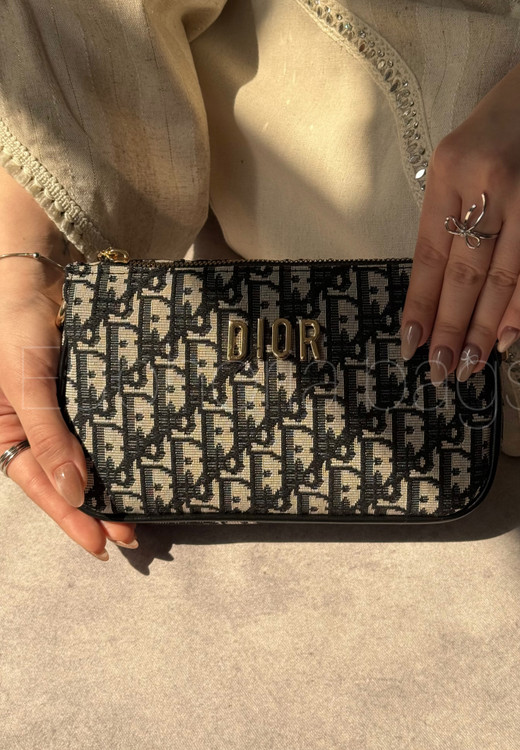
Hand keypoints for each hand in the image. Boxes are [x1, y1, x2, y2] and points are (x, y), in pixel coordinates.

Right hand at [0, 166, 136, 559]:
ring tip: (144, 509)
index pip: (38, 484)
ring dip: (114, 480)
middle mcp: (35, 424)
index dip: (68, 516)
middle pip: (65, 477)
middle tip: (133, 535)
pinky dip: (124, 442)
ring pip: (90, 454)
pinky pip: (107, 421)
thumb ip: (49, 435)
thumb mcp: (24, 383)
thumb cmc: (13, 323)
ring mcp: (65, 406)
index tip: (102, 546)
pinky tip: (146, 460)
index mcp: (6, 429)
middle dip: (96, 508)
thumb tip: (73, 492)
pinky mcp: (91, 387)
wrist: (37, 267)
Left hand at [399, 18, 519, 384]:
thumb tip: (432, 280)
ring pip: (503, 282)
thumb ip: (442, 211)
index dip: (418, 304)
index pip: (428, 255)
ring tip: (463, 366)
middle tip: (436, 371)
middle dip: (447, 330)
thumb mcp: (453, 155)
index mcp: (450, 170)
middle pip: (464, 276)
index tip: (408, 342)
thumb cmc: (500, 118)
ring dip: (481, 331)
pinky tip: (505, 339)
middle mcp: (491, 187)